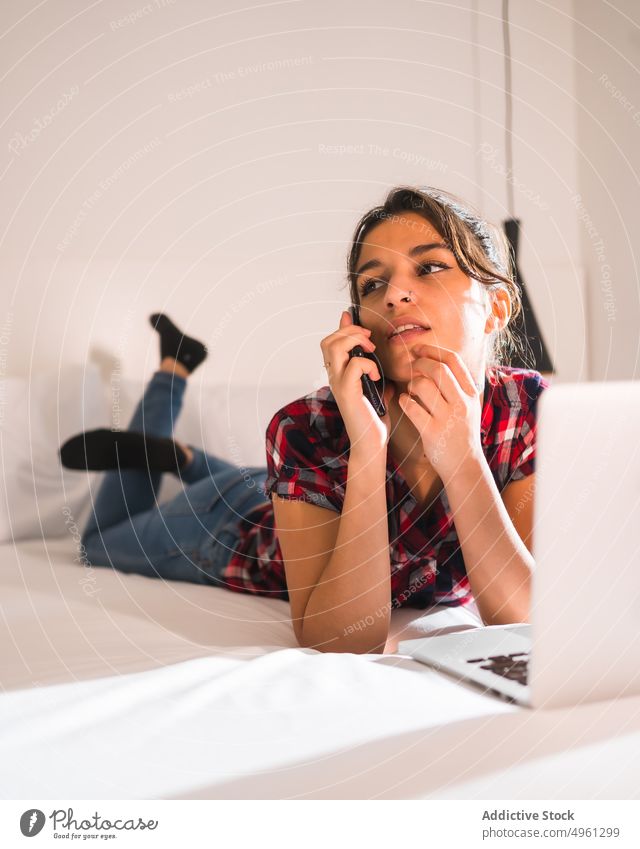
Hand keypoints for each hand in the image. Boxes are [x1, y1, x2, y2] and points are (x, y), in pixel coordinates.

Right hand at [320, 310, 395, 455]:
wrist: (372, 443)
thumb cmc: (374, 418)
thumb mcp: (375, 387)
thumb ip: (372, 371)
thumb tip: (377, 358)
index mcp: (338, 374)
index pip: (330, 342)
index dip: (340, 326)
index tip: (352, 316)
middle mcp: (334, 377)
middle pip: (328, 341)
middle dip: (350, 331)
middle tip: (369, 339)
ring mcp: (338, 385)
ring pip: (335, 348)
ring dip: (356, 341)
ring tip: (372, 352)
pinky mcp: (348, 393)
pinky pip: (353, 366)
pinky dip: (368, 365)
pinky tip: (377, 376)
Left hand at [398, 344, 483, 482]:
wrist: (466, 465)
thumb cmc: (462, 432)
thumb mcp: (469, 406)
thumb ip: (459, 386)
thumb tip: (439, 361)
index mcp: (471, 394)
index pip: (453, 361)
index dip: (433, 350)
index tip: (419, 350)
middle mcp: (462, 403)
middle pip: (438, 369)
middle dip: (420, 363)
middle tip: (411, 367)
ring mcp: (448, 418)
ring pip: (424, 386)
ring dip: (411, 383)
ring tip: (410, 389)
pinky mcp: (432, 432)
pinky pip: (412, 408)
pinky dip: (404, 401)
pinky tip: (404, 401)